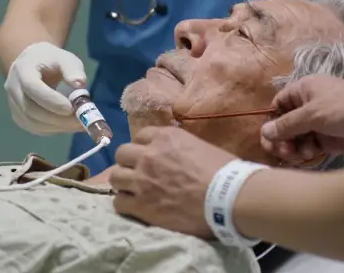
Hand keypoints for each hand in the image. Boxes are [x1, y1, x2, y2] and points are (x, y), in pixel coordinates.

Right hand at [4, 42, 86, 134]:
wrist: (33, 63)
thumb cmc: (51, 60)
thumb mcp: (65, 58)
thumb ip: (72, 69)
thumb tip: (79, 84)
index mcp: (22, 69)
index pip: (32, 87)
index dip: (50, 100)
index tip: (71, 108)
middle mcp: (12, 87)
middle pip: (30, 109)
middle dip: (56, 118)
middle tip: (80, 121)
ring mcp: (13, 104)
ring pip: (32, 122)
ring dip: (56, 126)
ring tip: (78, 124)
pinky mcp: (18, 116)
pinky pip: (34, 128)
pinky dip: (52, 129)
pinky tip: (67, 125)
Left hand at [110, 126, 232, 237]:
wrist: (229, 198)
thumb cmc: (224, 172)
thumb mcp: (200, 146)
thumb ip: (180, 147)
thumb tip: (176, 154)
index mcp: (165, 137)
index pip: (140, 136)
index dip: (143, 147)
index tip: (149, 157)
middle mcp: (149, 155)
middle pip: (122, 154)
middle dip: (128, 163)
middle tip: (139, 174)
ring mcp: (142, 180)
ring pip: (115, 177)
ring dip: (123, 183)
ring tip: (133, 191)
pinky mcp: (141, 205)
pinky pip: (118, 203)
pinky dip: (125, 205)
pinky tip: (135, 207)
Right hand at [259, 75, 343, 164]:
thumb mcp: (313, 114)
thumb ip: (286, 125)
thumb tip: (264, 132)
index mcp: (304, 90)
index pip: (278, 105)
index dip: (272, 120)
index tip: (271, 137)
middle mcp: (310, 106)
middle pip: (286, 124)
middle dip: (282, 139)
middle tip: (284, 152)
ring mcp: (321, 124)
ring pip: (298, 138)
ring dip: (295, 148)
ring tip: (301, 154)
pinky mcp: (332, 140)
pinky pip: (311, 147)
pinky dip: (308, 153)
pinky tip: (312, 155)